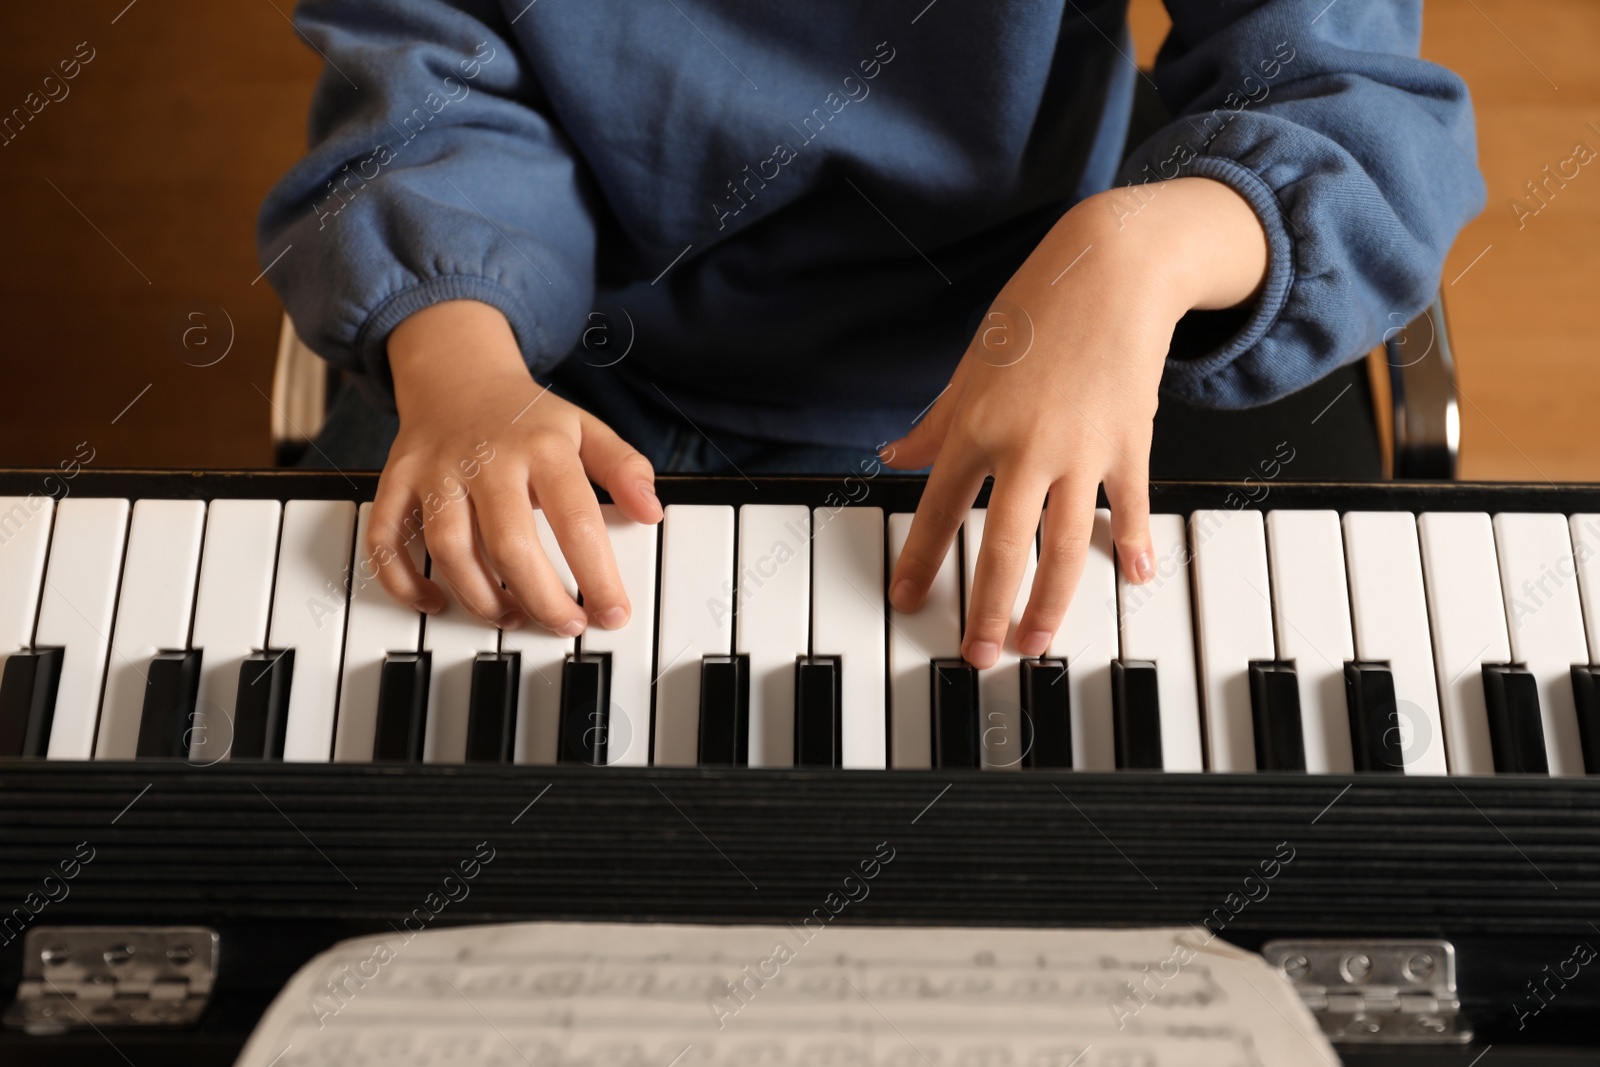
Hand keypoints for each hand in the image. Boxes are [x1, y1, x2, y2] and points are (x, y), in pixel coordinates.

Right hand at [370, 299, 660, 632]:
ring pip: (450, 548)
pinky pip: (386, 539)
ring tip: (510, 616)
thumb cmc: (526, 417)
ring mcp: (436, 471)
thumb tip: (652, 512)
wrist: (456, 374)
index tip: (614, 614)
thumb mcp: (586, 430)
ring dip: (480, 596)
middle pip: (511, 544)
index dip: (598, 575)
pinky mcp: (396, 482)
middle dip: (541, 597)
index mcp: (541, 447)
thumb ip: (624, 468)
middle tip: (565, 625)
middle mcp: (486, 459)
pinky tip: (434, 601)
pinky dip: (402, 580)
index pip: (576, 519)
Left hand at [884, 177, 1268, 667]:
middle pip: (1001, 545)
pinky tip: (1134, 578)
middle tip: (976, 655)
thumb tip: (892, 456)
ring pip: (1063, 543)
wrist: (1113, 266)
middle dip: (986, 608)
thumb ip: (935, 421)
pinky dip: (1133, 543)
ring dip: (1050, 602)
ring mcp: (1081, 449)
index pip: (936, 509)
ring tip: (1036, 644)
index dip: (918, 560)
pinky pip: (1129, 505)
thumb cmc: (1035, 311)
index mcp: (976, 427)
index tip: (905, 601)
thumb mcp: (971, 365)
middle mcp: (1025, 446)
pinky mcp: (1129, 441)